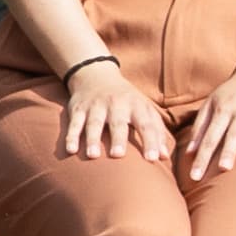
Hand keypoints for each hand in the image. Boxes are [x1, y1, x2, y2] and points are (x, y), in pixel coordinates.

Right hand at [49, 53, 165, 162]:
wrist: (97, 76)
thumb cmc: (128, 101)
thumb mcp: (144, 110)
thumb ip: (156, 132)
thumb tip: (165, 157)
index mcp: (137, 106)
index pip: (147, 124)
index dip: (151, 141)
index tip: (153, 159)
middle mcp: (117, 105)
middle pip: (118, 123)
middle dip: (118, 138)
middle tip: (118, 155)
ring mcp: (96, 106)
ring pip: (94, 123)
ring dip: (93, 139)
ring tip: (93, 156)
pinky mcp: (78, 109)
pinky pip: (74, 123)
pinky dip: (71, 136)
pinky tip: (70, 150)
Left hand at [181, 63, 235, 184]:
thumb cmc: (234, 92)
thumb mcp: (212, 103)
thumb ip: (200, 127)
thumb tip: (188, 152)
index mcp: (223, 109)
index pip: (211, 136)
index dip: (202, 156)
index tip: (195, 177)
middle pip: (234, 133)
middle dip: (228, 151)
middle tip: (223, 169)